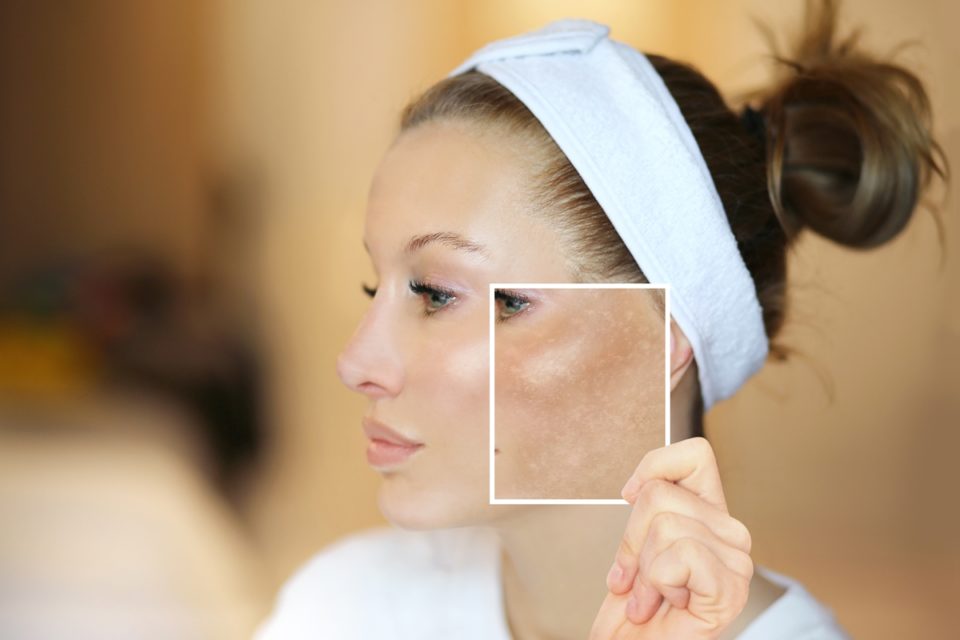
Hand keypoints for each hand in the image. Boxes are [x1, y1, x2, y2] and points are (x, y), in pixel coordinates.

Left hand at [589, 437, 752, 638]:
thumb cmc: (637, 607)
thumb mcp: (635, 546)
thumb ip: (649, 511)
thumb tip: (636, 488)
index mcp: (710, 514)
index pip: (695, 455)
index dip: (654, 465)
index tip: (630, 495)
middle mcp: (731, 533)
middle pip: (659, 494)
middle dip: (631, 539)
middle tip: (637, 578)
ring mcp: (737, 561)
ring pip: (665, 525)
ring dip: (643, 569)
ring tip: (652, 596)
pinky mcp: (732, 587)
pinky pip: (679, 555)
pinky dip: (657, 583)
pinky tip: (669, 604)